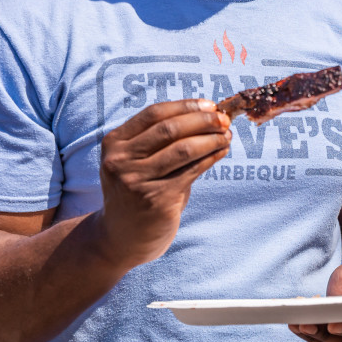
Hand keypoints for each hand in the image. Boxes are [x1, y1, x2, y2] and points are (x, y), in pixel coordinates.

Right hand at [94, 99, 231, 268]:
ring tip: (226, 136)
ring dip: (211, 139)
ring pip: (183, 149)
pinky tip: (221, 152)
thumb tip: (209, 116)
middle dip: (203, 120)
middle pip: (170, 129)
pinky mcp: (155, 199)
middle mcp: (120, 160)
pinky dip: (210, 158)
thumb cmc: (139, 190)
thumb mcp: (138, 161)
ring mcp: (136, 181)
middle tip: (224, 119)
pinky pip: (191, 171)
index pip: (154, 113)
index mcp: (114, 143)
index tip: (211, 105)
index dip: (186, 106)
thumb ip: (163, 140)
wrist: (122, 237)